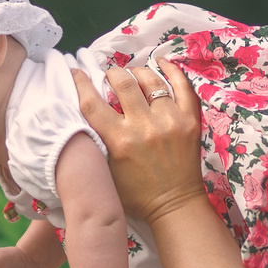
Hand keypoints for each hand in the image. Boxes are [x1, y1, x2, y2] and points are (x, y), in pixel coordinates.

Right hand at [72, 60, 205, 225]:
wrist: (175, 205)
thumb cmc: (136, 193)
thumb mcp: (106, 170)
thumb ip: (96, 141)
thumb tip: (86, 109)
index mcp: (119, 141)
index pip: (92, 102)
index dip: (81, 83)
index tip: (76, 73)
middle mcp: (144, 127)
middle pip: (122, 82)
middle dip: (112, 74)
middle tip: (110, 77)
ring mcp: (170, 121)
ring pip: (150, 79)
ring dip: (137, 72)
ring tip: (133, 75)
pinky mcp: (190, 121)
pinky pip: (182, 85)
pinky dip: (171, 70)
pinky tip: (161, 63)